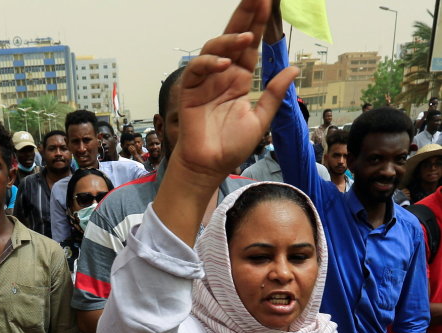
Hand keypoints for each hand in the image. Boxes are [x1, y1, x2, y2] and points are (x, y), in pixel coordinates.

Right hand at [172, 0, 297, 181]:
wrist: (210, 165)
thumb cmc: (231, 146)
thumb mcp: (261, 118)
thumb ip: (274, 93)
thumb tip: (293, 69)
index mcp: (240, 78)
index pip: (250, 44)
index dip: (258, 23)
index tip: (269, 2)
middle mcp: (223, 74)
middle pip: (233, 37)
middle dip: (245, 15)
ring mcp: (205, 81)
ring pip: (214, 48)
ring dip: (230, 39)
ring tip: (247, 36)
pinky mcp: (190, 91)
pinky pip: (197, 69)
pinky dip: (210, 63)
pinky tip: (225, 64)